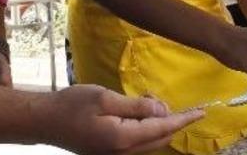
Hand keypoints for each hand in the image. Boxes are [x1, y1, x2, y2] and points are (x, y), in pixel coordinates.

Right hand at [36, 84, 203, 154]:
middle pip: (160, 138)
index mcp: (123, 138)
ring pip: (150, 141)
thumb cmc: (72, 106)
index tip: (202, 112)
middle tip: (154, 97)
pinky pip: (138, 142)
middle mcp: (123, 152)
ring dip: (155, 122)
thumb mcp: (106, 99)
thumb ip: (137, 107)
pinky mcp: (110, 152)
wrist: (44, 121)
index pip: (163, 128)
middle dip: (168, 118)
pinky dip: (144, 127)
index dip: (183, 119)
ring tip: (143, 101)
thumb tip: (162, 111)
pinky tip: (136, 111)